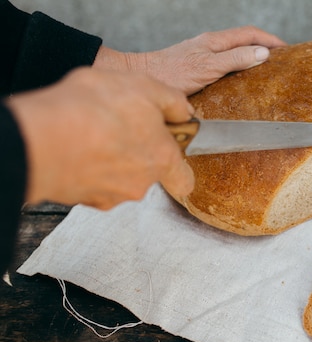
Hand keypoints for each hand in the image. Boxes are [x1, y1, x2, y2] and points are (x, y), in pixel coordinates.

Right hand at [6, 67, 194, 209]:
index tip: (167, 149)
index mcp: (161, 158)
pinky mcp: (84, 199)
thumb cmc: (93, 110)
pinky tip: (76, 148)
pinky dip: (86, 168)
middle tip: (118, 129)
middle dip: (136, 154)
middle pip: (147, 174)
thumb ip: (171, 100)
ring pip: (118, 179)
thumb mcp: (142, 86)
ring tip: (92, 133)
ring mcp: (112, 195)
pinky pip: (92, 183)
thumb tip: (184, 112)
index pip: (184, 180)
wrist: (40, 139)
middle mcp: (141, 183)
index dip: (178, 165)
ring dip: (110, 160)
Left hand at [94, 26, 285, 94]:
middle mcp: (210, 46)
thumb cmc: (171, 74)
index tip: (287, 50)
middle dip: (265, 47)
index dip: (270, 40)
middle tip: (281, 60)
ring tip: (267, 70)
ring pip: (234, 52)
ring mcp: (203, 56)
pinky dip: (239, 68)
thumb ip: (235, 59)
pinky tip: (241, 81)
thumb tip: (262, 53)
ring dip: (252, 57)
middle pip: (244, 41)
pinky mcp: (197, 68)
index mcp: (215, 41)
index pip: (250, 34)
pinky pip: (225, 64)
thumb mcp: (208, 67)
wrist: (143, 79)